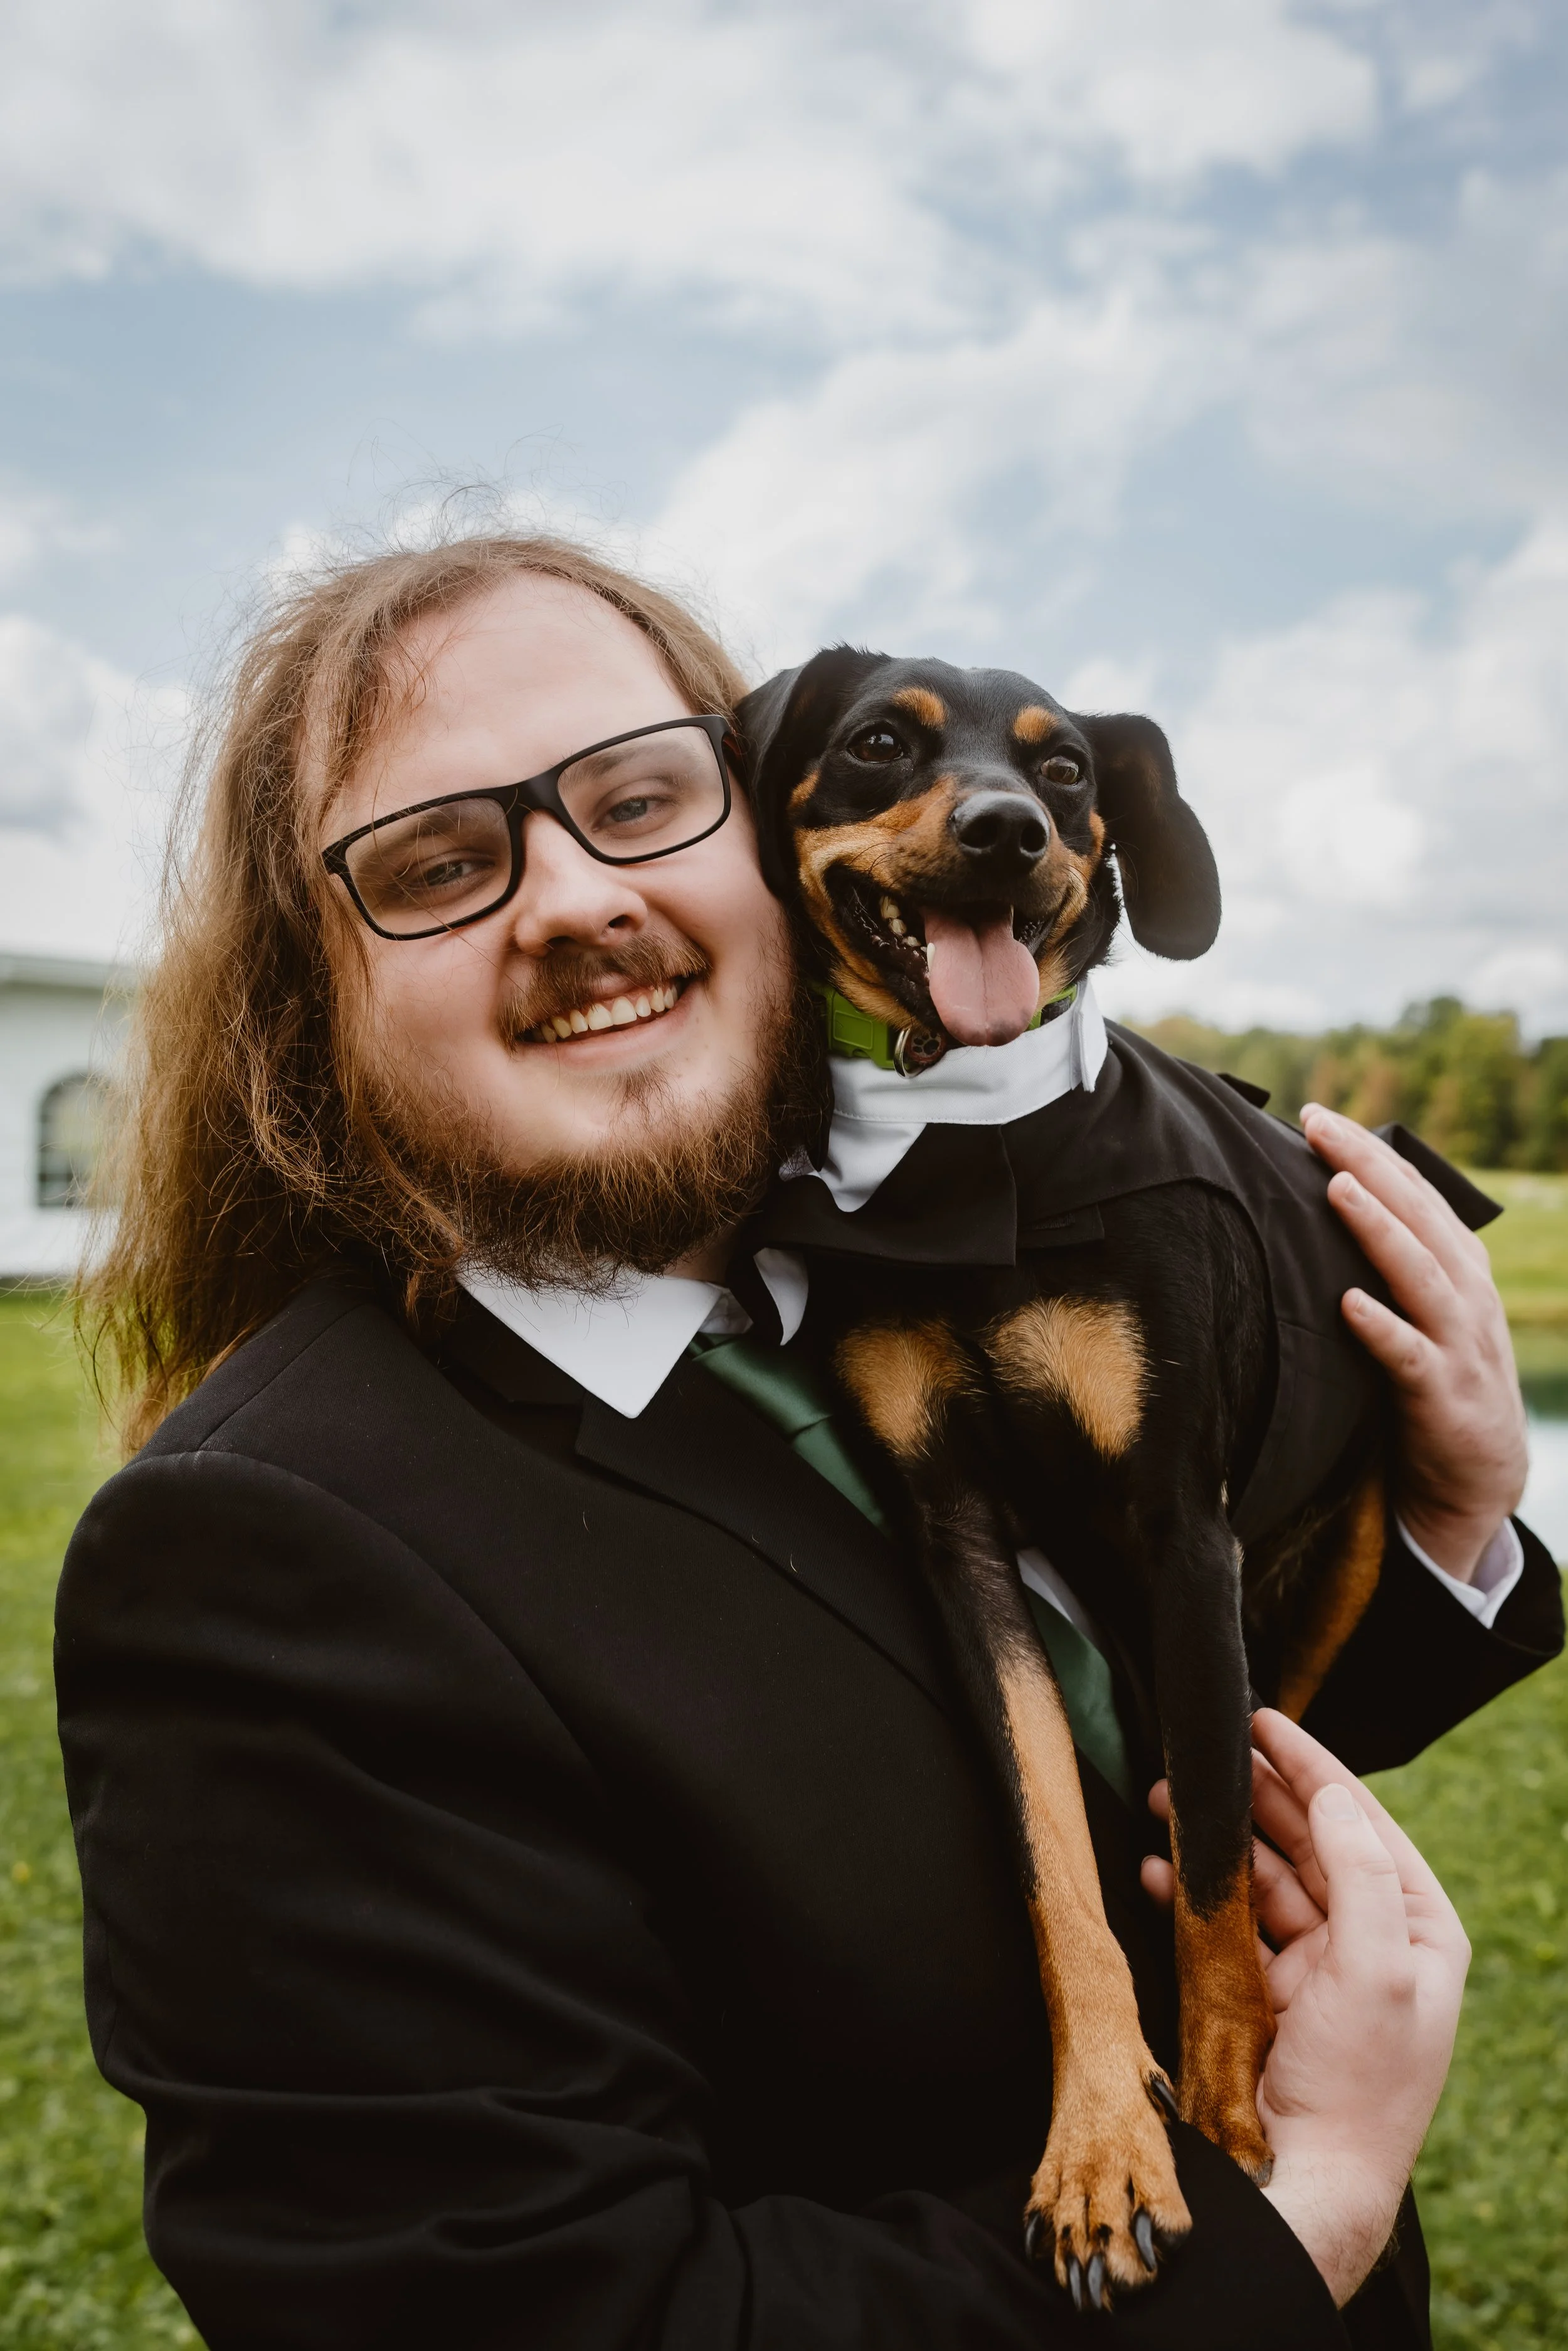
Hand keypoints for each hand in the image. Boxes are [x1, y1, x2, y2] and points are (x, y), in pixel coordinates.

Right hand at [1142, 1712, 1469, 2305]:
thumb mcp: (1379, 1970)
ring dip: (1217, 1839)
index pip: (1361, 1822)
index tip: (1265, 1721)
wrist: (1308, 2179)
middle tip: (1203, 1752)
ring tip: (1164, 1800)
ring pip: (1262, 1876)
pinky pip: (1227, 1924)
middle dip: (1255, 1793)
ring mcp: (1315, 1966)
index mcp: (1415, 1927)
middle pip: (1308, 1839)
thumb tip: (1332, 1794)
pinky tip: (1159, 1870)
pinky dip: (1192, 1893)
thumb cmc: (1360, 2085)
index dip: (1312, 1767)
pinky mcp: (1267, 1992)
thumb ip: (1358, 1873)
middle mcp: (1370, 1940)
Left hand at [1300, 1104, 1527, 1580]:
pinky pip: (1408, 1357)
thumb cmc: (1435, 1381)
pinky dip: (1381, 1327)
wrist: (1480, 1479)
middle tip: (1317, 1124)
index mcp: (1460, 1266)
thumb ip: (1392, 1260)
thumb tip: (1331, 1202)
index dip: (1368, 1151)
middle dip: (1366, 1166)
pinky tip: (1348, 1303)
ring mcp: (1459, 1344)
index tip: (1317, 1114)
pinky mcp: (1443, 1396)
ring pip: (1419, 1274)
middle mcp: (1466, 1295)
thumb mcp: (1424, 1310)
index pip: (1414, 1193)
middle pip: (1416, 1217)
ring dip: (1378, 1229)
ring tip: (1336, 1188)